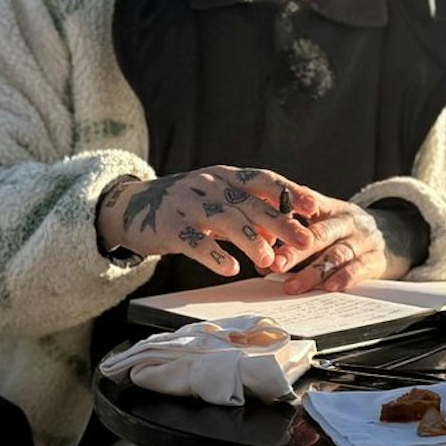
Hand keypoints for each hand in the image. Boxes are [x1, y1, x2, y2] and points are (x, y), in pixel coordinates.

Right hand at [96, 166, 316, 277]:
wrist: (132, 206)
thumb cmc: (186, 206)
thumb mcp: (218, 201)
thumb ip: (248, 213)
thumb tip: (281, 234)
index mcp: (225, 176)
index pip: (263, 180)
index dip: (289, 192)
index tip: (313, 207)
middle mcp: (209, 185)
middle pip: (251, 204)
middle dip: (281, 224)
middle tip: (306, 243)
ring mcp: (188, 205)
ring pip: (226, 221)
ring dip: (252, 241)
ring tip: (270, 260)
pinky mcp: (170, 227)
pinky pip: (195, 242)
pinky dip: (215, 256)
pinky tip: (231, 269)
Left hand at [281, 190, 411, 293]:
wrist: (397, 235)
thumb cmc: (346, 232)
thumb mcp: (327, 221)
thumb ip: (298, 233)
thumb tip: (264, 257)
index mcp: (331, 208)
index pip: (310, 204)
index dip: (290, 213)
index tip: (270, 226)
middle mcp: (348, 221)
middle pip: (320, 234)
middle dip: (296, 250)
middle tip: (276, 264)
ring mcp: (363, 240)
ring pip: (336, 254)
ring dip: (313, 272)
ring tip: (293, 285)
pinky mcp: (376, 259)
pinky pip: (359, 268)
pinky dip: (344, 278)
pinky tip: (329, 287)